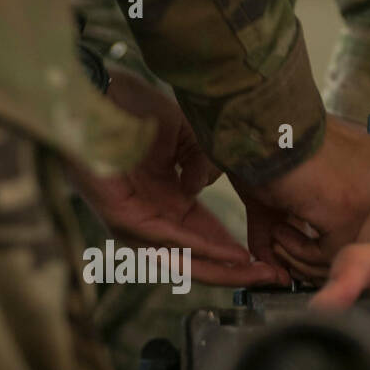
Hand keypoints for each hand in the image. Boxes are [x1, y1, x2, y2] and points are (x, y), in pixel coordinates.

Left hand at [68, 70, 286, 285]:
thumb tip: (203, 187)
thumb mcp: (182, 136)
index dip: (235, 251)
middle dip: (236, 270)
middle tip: (272, 278)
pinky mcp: (121, 217)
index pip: (204, 236)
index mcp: (162, 200)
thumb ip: (201, 162)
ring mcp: (132, 222)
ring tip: (255, 272)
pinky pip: (166, 239)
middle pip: (197, 257)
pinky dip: (198, 248)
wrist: (97, 90)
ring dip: (222, 268)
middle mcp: (148, 217)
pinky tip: (226, 253)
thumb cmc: (129, 108)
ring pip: (182, 257)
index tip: (267, 261)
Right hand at [232, 114, 369, 283]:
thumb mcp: (288, 192)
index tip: (300, 251)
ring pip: (351, 251)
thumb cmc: (264, 144)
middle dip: (322, 259)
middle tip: (285, 253)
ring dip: (306, 258)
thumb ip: (290, 233)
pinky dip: (300, 252)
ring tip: (277, 238)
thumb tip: (280, 274)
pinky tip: (279, 231)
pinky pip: (331, 252)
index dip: (335, 246)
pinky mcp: (352, 206)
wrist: (252, 122)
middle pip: (368, 241)